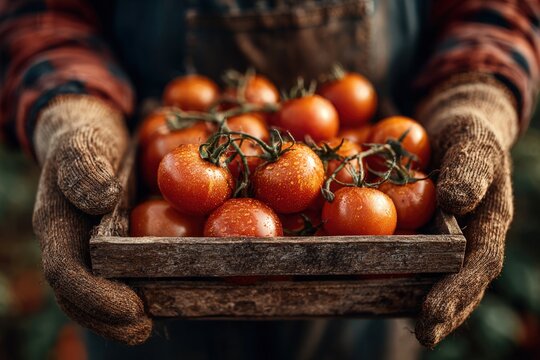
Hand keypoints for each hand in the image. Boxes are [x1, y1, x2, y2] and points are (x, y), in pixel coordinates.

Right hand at [32, 95, 151, 344]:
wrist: (86, 129)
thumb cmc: (86, 135)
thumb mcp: (84, 141)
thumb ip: (84, 167)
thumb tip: (99, 201)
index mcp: (56, 223)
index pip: (66, 271)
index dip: (96, 296)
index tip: (132, 309)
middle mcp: (66, 241)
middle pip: (76, 294)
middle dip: (106, 318)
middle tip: (143, 329)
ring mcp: (83, 245)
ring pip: (90, 292)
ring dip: (114, 318)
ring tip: (146, 329)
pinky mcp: (104, 243)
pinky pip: (111, 276)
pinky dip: (127, 295)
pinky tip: (155, 302)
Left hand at [415, 74, 516, 346]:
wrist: (456, 127)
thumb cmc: (467, 134)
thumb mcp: (473, 142)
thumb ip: (470, 168)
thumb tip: (456, 201)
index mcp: (489, 221)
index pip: (478, 264)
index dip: (457, 293)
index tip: (431, 317)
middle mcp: (472, 237)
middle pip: (463, 282)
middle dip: (445, 311)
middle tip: (423, 335)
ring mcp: (451, 238)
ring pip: (440, 276)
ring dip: (423, 301)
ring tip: (409, 327)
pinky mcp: (427, 232)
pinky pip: (415, 257)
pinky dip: (401, 274)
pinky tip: (378, 288)